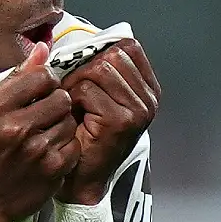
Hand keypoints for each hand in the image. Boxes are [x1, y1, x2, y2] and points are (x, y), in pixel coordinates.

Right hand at [0, 42, 80, 221]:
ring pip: (69, 120)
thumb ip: (14, 80)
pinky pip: (73, 144)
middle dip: (56, 104)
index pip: (41, 76)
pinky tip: (48, 152)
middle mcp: (15, 127)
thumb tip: (42, 49)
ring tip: (44, 136)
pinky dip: (64, 148)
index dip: (45, 83)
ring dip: (61, 126)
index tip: (40, 93)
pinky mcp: (52, 169)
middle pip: (60, 97)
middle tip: (44, 115)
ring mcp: (36, 150)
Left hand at [57, 39, 159, 204]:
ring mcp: (139, 110)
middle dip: (83, 68)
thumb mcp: (97, 97)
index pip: (127, 46)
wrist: (80, 181)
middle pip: (111, 54)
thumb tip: (80, 40)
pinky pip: (86, 89)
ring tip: (72, 105)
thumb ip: (97, 68)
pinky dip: (71, 99)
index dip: (99, 50)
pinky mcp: (122, 121)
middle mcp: (149, 99)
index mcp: (147, 89)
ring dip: (75, 84)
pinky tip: (73, 118)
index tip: (82, 68)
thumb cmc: (82, 138)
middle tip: (72, 91)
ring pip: (97, 69)